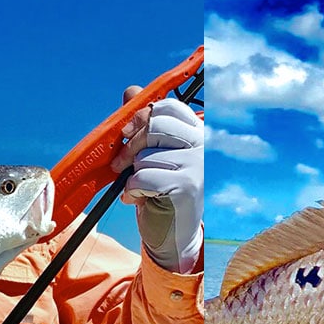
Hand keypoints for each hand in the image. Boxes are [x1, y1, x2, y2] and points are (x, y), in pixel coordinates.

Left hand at [118, 85, 203, 272]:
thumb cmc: (161, 190)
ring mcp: (196, 166)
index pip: (169, 108)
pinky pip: (143, 178)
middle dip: (131, 146)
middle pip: (155, 127)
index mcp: (196, 133)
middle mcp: (201, 146)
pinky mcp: (186, 187)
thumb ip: (143, 123)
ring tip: (140, 188)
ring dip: (132, 174)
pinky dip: (132, 191)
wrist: (173, 233)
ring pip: (145, 156)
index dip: (142, 116)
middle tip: (121, 164)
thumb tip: (131, 90)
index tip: (128, 132)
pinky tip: (139, 199)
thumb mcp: (152, 154)